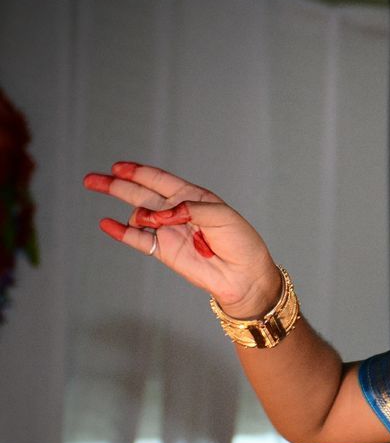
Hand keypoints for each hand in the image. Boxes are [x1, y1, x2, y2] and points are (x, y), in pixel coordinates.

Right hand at [84, 161, 279, 316]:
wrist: (244, 276)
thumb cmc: (241, 243)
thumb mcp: (223, 217)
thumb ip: (191, 210)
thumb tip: (161, 214)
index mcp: (193, 197)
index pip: (160, 180)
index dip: (138, 172)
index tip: (118, 166)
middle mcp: (176, 212)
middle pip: (140, 193)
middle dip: (116, 185)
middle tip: (92, 179)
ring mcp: (168, 231)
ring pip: (137, 214)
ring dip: (132, 211)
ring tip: (145, 219)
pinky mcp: (164, 251)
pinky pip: (138, 239)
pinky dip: (122, 233)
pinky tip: (106, 224)